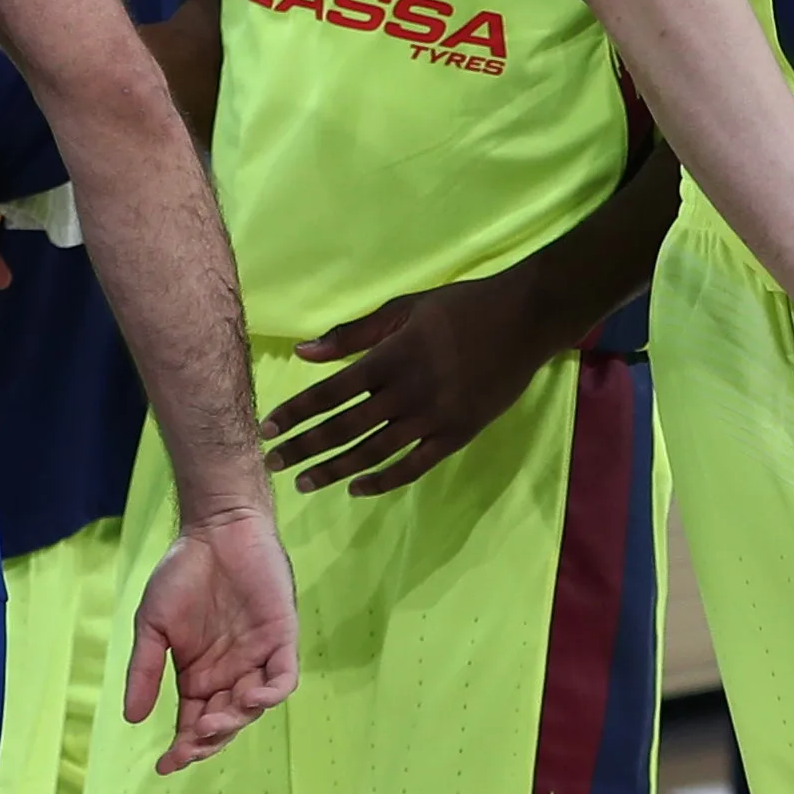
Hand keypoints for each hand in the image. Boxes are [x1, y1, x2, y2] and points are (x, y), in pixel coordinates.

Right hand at [124, 504, 299, 771]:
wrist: (214, 531)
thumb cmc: (182, 574)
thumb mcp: (153, 626)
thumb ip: (146, 670)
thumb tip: (132, 718)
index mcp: (198, 676)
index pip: (194, 724)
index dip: (183, 748)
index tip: (164, 766)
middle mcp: (230, 674)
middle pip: (224, 723)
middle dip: (208, 742)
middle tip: (190, 747)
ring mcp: (257, 658)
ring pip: (253, 707)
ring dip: (235, 722)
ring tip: (212, 725)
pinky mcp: (281, 638)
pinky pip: (283, 677)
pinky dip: (271, 694)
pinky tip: (250, 700)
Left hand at [265, 278, 558, 495]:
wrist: (526, 320)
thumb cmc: (461, 307)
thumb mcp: (404, 307)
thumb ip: (353, 334)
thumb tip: (303, 353)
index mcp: (392, 357)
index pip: (331, 393)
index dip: (297, 413)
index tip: (268, 428)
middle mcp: (408, 393)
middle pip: (345, 428)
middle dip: (304, 448)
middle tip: (273, 464)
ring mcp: (434, 418)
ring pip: (374, 453)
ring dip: (335, 470)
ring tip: (305, 482)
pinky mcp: (457, 435)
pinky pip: (413, 466)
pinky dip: (383, 480)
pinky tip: (357, 487)